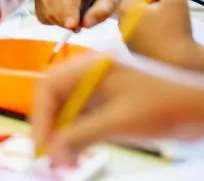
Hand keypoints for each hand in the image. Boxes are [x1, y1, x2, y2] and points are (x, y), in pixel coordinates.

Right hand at [32, 54, 203, 167]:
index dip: (41, 115)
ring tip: (62, 161)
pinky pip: (82, 122)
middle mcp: (90, 76)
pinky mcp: (109, 107)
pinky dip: (76, 139)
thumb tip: (53, 151)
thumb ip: (82, 135)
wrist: (201, 110)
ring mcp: (100, 92)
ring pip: (67, 113)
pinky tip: (74, 156)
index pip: (49, 86)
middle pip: (55, 100)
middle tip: (48, 156)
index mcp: (90, 67)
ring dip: (62, 137)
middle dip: (50, 129)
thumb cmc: (167, 106)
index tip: (42, 142)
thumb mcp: (119, 121)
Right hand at [35, 0, 116, 30]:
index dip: (70, 7)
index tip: (72, 25)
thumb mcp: (108, 1)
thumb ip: (101, 12)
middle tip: (76, 29)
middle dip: (62, 18)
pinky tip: (63, 18)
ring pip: (45, 6)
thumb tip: (85, 24)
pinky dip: (51, 21)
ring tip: (72, 22)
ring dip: (58, 21)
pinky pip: (40, 13)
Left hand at [121, 0, 203, 70]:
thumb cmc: (177, 32)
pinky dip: (156, 29)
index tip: (168, 5)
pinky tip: (165, 37)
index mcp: (127, 8)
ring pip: (144, 13)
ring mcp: (127, 35)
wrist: (178, 65)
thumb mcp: (177, 0)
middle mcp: (122, 21)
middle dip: (158, 2)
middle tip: (169, 16)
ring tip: (169, 27)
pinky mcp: (134, 46)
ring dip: (158, 15)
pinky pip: (145, 27)